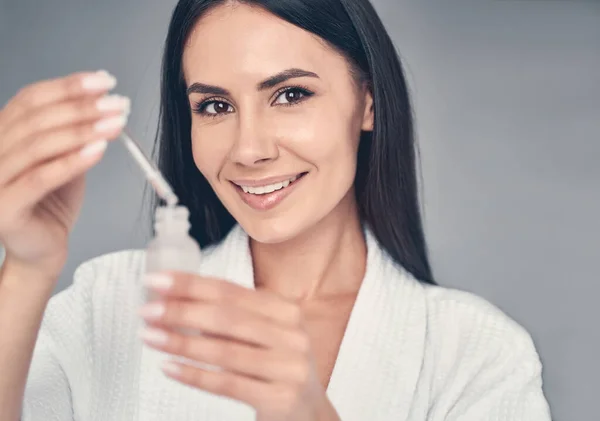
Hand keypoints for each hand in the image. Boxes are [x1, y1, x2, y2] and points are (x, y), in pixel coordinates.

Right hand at [0, 71, 127, 280]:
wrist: (41, 249)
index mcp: (1, 135)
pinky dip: (72, 161)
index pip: (30, 99)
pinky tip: (98, 149)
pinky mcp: (4, 207)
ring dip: (82, 130)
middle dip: (82, 107)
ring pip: (38, 145)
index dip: (68, 86)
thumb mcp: (65, 160)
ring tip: (115, 124)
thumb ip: (74, 136)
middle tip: (117, 103)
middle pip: (36, 119)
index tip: (105, 81)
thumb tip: (103, 103)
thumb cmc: (52, 204)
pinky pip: (40, 178)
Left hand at [139, 271, 341, 420]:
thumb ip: (230, 317)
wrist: (308, 410)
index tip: (156, 281)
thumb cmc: (276, 365)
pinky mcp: (280, 398)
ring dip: (180, 342)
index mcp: (285, 310)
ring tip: (150, 336)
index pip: (230, 291)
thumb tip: (174, 301)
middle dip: (181, 311)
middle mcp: (291, 335)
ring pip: (224, 351)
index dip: (190, 284)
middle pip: (226, 317)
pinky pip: (227, 384)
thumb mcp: (264, 333)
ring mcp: (288, 367)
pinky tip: (169, 367)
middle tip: (147, 310)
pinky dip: (194, 375)